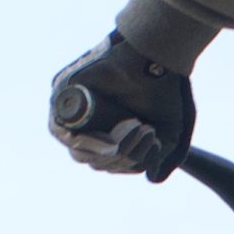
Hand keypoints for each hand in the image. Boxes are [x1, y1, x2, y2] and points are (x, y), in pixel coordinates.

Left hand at [47, 34, 195, 183]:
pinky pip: (65, 133)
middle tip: (146, 132)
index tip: (153, 143)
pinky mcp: (62, 92)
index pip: (103, 162)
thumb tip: (151, 179)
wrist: (158, 55)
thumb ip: (162, 157)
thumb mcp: (171, 133)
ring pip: (77, 151)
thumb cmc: (167, 89)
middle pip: (89, 160)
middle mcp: (84, 118)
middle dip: (121, 159)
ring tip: (137, 128)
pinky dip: (90, 142)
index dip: (127, 165)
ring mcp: (70, 106)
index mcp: (105, 128)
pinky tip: (115, 133)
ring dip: (110, 151)